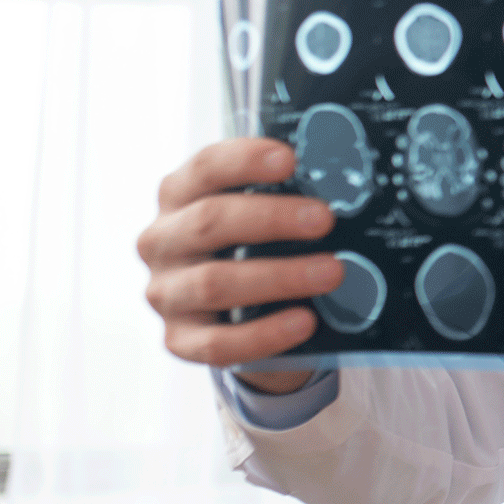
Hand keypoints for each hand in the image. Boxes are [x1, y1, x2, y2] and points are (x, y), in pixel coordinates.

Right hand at [137, 137, 343, 393]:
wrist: (224, 309)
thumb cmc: (246, 244)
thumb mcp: (253, 211)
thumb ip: (280, 194)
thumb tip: (342, 184)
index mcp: (178, 195)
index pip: (205, 167)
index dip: (245, 161)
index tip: (290, 160)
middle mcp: (162, 241)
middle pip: (210, 221)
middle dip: (272, 218)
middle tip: (324, 220)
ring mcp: (166, 293)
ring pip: (215, 283)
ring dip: (279, 277)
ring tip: (332, 272)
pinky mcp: (179, 340)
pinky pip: (219, 343)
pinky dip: (265, 333)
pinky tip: (304, 321)